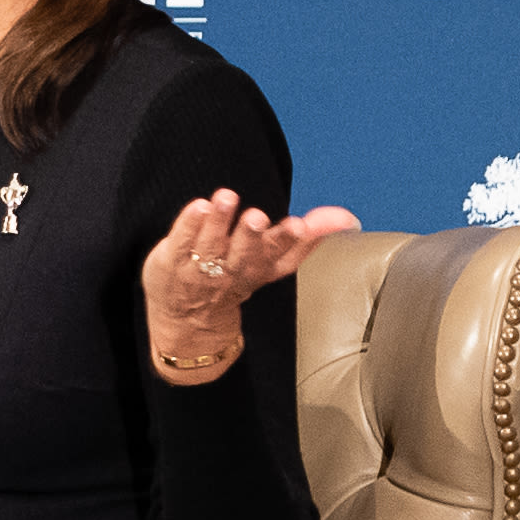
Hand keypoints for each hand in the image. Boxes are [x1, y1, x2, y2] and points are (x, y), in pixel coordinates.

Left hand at [143, 190, 358, 376]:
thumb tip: (348, 219)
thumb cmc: (234, 280)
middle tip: (257, 216)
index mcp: (261, 270)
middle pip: (244, 255)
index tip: (301, 225)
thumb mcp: (274, 264)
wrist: (187, 322)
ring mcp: (199, 270)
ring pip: (210, 246)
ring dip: (218, 222)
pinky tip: (198, 207)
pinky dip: (188, 225)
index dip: (291, 241)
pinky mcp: (171, 261)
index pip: (281, 258)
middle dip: (251, 236)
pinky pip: (181, 242)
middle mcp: (232, 272)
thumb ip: (309, 238)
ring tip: (224, 198)